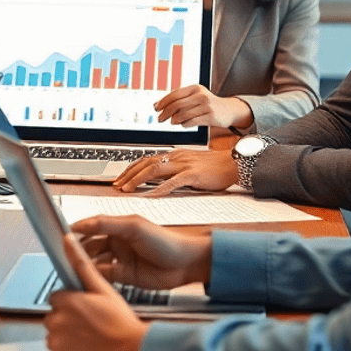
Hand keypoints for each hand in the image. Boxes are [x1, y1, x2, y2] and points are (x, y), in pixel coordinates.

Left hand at [44, 233, 147, 350]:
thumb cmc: (122, 324)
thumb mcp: (103, 289)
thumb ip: (81, 265)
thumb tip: (68, 241)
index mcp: (66, 301)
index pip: (57, 297)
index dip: (71, 302)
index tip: (85, 309)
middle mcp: (57, 321)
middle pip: (54, 316)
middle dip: (67, 319)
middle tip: (90, 325)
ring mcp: (57, 342)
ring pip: (54, 335)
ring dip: (66, 337)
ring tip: (90, 339)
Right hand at [70, 214, 211, 290]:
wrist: (186, 264)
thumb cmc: (165, 240)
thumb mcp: (133, 227)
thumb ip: (106, 224)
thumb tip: (81, 223)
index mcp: (117, 227)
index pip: (90, 228)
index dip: (76, 233)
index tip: (61, 237)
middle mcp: (117, 242)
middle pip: (90, 246)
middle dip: (77, 251)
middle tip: (63, 257)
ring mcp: (120, 259)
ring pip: (95, 262)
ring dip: (84, 266)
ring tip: (71, 270)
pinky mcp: (125, 276)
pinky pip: (105, 276)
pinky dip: (95, 278)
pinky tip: (87, 279)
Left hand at [112, 149, 237, 194]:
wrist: (234, 163)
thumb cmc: (214, 166)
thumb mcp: (190, 165)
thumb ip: (174, 170)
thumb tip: (157, 180)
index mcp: (174, 155)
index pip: (146, 159)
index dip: (130, 169)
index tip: (120, 179)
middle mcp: (175, 157)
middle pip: (145, 163)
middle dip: (127, 175)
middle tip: (115, 185)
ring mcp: (183, 165)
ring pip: (154, 170)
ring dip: (137, 180)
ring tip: (126, 189)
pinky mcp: (193, 174)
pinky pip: (173, 182)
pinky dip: (159, 189)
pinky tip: (150, 196)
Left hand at [153, 84, 252, 129]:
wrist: (228, 110)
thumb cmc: (208, 103)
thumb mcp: (195, 96)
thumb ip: (179, 99)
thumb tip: (158, 105)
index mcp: (195, 88)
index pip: (175, 94)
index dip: (163, 102)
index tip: (156, 108)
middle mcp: (201, 95)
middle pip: (177, 105)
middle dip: (165, 112)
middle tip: (160, 118)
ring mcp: (207, 106)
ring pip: (184, 114)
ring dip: (174, 120)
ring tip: (172, 122)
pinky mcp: (211, 117)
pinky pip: (192, 122)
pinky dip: (185, 124)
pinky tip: (183, 124)